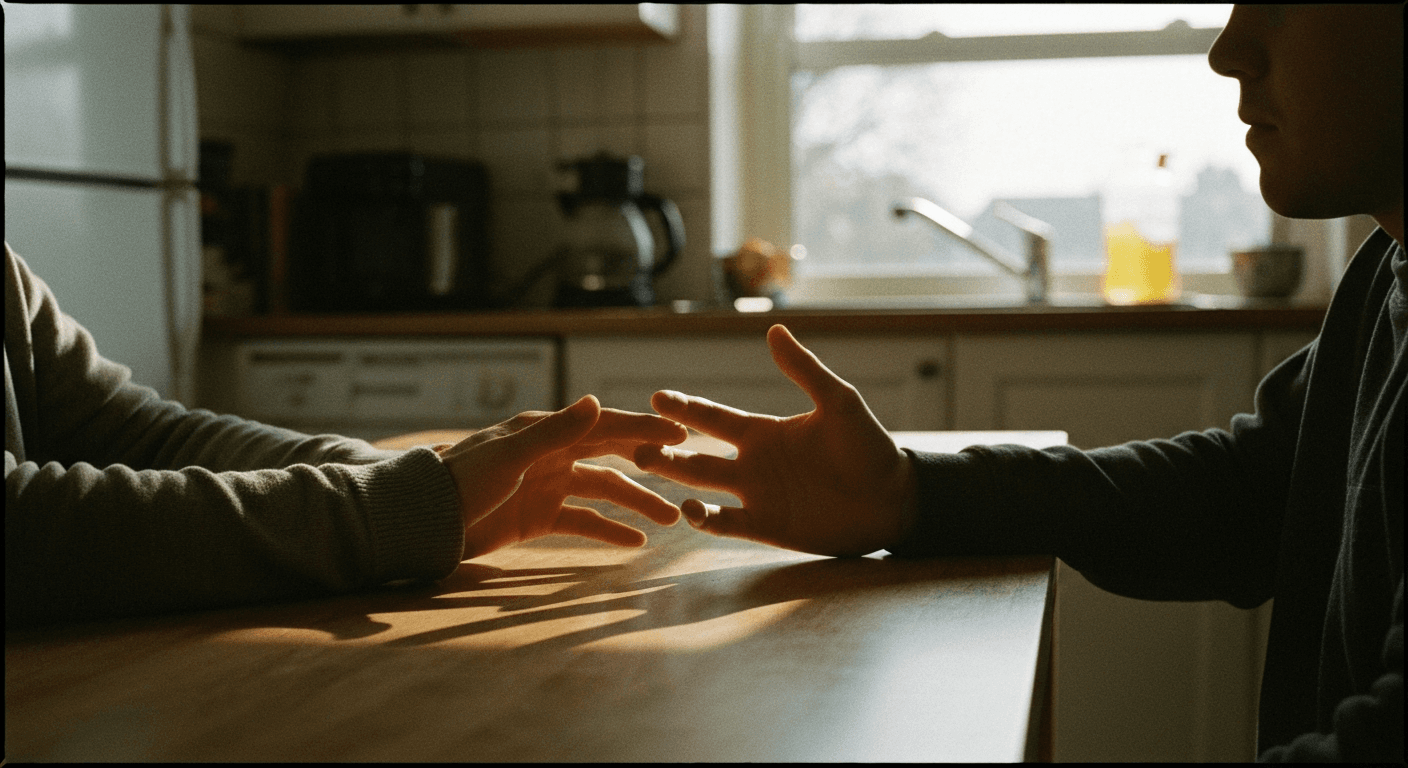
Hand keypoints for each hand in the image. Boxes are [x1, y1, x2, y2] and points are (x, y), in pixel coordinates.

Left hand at [438, 395, 688, 558]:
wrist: (427, 521)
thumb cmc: (463, 481)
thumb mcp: (512, 455)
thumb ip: (555, 431)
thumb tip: (597, 401)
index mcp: (546, 430)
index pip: (605, 426)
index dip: (644, 430)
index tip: (680, 434)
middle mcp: (552, 453)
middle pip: (612, 456)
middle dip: (649, 463)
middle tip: (687, 469)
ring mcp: (548, 486)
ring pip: (604, 491)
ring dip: (637, 503)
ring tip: (672, 519)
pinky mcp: (540, 517)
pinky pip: (584, 521)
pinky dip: (609, 531)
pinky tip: (636, 543)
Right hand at [634, 324, 914, 556]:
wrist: (894, 501)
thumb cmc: (870, 448)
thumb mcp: (839, 403)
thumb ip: (804, 371)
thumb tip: (775, 330)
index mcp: (764, 432)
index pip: (713, 418)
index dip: (685, 408)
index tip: (656, 397)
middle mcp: (753, 464)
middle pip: (695, 454)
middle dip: (664, 448)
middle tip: (633, 441)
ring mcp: (757, 496)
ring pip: (702, 486)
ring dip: (675, 477)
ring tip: (646, 466)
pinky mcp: (767, 526)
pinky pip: (727, 524)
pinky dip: (706, 519)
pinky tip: (691, 509)